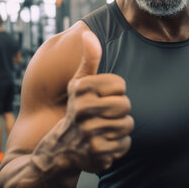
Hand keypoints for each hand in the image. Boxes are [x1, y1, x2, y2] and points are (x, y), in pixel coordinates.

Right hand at [61, 31, 133, 172]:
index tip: (101, 98)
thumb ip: (89, 59)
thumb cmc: (77, 109)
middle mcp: (82, 111)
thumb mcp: (80, 84)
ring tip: (104, 129)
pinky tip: (104, 144)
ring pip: (127, 125)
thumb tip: (88, 33)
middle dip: (119, 111)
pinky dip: (118, 146)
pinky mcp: (97, 154)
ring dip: (120, 129)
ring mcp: (89, 133)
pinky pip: (124, 144)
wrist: (61, 149)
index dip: (114, 92)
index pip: (120, 85)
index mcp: (81, 89)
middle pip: (125, 105)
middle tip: (104, 116)